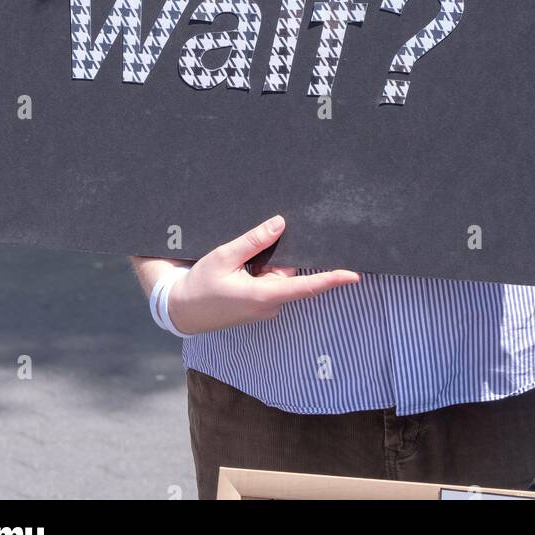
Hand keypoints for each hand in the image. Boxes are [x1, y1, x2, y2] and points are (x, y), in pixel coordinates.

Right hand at [167, 214, 359, 335]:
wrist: (182, 310)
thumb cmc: (200, 285)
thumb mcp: (224, 256)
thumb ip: (254, 240)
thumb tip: (281, 223)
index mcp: (264, 295)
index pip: (305, 287)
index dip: (331, 279)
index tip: (353, 275)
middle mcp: (270, 304)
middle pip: (290, 273)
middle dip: (279, 256)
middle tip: (253, 252)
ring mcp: (265, 306)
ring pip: (279, 276)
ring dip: (266, 263)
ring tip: (238, 262)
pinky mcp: (259, 305)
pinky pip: (270, 282)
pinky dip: (261, 270)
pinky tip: (240, 268)